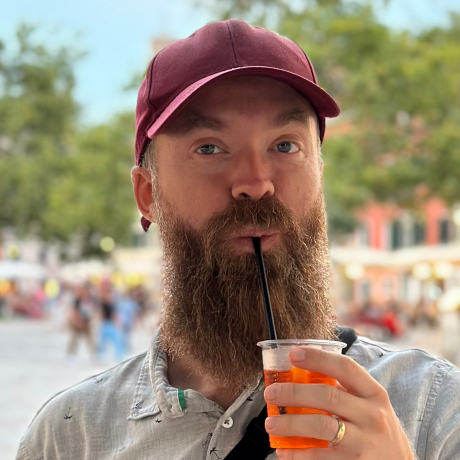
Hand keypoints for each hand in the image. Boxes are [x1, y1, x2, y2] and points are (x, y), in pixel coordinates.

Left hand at [263, 347, 415, 459]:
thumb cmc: (379, 433)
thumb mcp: (371, 407)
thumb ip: (346, 391)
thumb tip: (303, 374)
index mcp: (374, 393)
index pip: (346, 368)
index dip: (318, 358)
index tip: (294, 354)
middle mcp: (372, 415)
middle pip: (328, 396)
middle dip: (294, 393)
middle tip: (271, 393)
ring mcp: (365, 442)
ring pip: (322, 427)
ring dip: (291, 423)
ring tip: (271, 423)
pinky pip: (321, 458)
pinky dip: (298, 454)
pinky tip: (284, 451)